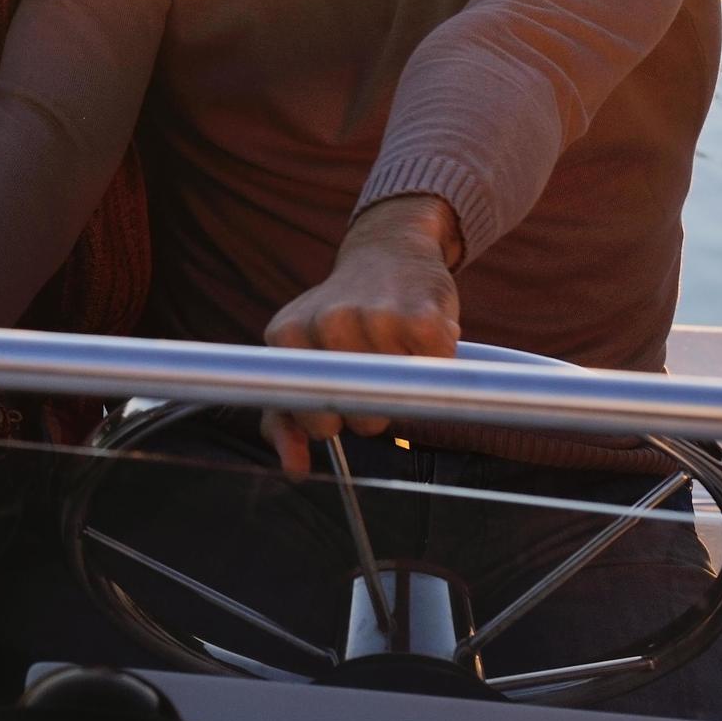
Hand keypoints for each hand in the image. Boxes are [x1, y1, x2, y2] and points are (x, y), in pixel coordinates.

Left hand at [260, 195, 461, 476]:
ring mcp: (375, 317)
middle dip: (373, 414)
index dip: (332, 423)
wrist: (388, 251)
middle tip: (374, 376)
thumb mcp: (301, 359)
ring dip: (406, 388)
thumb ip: (285, 416)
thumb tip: (294, 469)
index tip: (340, 405)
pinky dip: (436, 366)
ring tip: (396, 353)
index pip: (313, 417)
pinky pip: (436, 373)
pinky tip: (421, 340)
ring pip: (400, 400)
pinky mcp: (422, 316)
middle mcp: (328, 323)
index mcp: (287, 334)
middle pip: (361, 416)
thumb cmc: (341, 318)